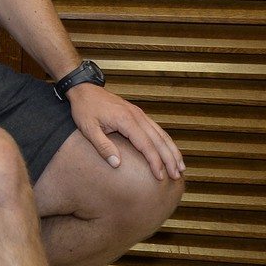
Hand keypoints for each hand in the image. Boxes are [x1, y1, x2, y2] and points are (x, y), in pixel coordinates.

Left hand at [65, 84, 184, 181]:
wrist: (84, 89)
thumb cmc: (85, 108)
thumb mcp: (88, 129)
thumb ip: (102, 146)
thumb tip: (117, 164)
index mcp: (126, 120)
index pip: (146, 145)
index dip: (155, 162)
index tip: (160, 176)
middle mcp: (137, 116)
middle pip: (159, 140)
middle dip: (170, 159)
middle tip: (177, 175)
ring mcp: (139, 114)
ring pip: (161, 134)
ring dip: (172, 150)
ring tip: (180, 166)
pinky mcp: (137, 114)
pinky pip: (156, 129)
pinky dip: (165, 141)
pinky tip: (169, 151)